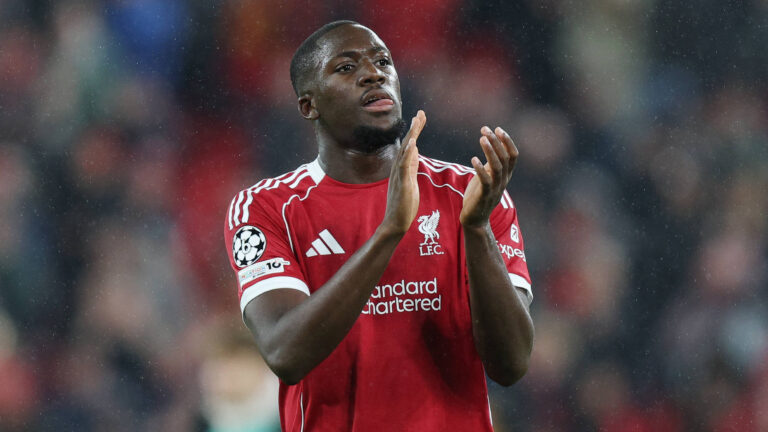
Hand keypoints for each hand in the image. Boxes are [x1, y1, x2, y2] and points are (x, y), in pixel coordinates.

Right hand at [381, 110, 426, 234]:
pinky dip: (408, 153)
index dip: (415, 132)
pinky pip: (404, 165)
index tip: (421, 118)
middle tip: (421, 113)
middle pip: (407, 144)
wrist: (395, 223)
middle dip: (414, 128)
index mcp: (402, 168)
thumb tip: (415, 152)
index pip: (410, 146)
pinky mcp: (402, 183)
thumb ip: (411, 167)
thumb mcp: (410, 182)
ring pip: (405, 152)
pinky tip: (413, 143)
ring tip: (417, 122)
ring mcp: (398, 175)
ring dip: (411, 136)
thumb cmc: (403, 206)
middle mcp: (398, 169)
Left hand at [460, 126, 517, 227]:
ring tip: (482, 139)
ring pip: (497, 167)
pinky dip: (480, 169)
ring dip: (490, 151)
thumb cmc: (479, 195)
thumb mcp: (487, 176)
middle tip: (485, 129)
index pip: (513, 156)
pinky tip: (473, 159)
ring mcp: (495, 189)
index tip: (497, 128)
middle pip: (505, 158)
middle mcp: (503, 181)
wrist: (475, 220)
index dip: (507, 142)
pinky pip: (485, 181)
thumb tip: (491, 144)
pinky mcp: (484, 196)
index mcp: (506, 176)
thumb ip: (491, 163)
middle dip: (496, 142)